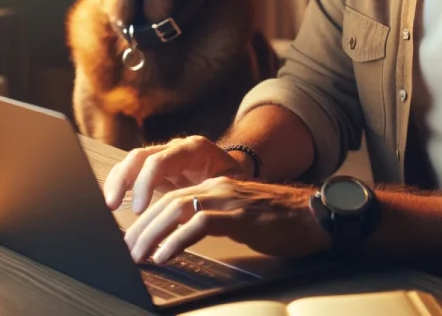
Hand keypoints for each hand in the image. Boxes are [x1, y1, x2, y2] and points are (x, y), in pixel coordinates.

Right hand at [104, 135, 250, 212]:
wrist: (235, 169)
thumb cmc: (234, 179)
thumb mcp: (228, 186)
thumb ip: (211, 196)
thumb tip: (195, 216)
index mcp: (194, 149)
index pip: (161, 160)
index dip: (146, 183)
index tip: (140, 210)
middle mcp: (175, 147)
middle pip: (140, 156)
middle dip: (124, 180)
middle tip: (114, 206)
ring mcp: (163, 155)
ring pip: (132, 161)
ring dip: (117, 182)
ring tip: (110, 206)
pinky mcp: (155, 167)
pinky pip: (132, 170)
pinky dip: (120, 184)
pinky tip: (114, 202)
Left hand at [124, 175, 330, 263]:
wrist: (314, 215)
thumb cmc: (279, 221)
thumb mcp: (239, 217)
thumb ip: (215, 219)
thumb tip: (183, 238)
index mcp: (217, 186)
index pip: (172, 196)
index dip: (149, 217)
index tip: (133, 238)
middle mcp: (219, 186)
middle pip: (169, 201)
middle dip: (143, 227)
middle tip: (128, 250)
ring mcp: (229, 198)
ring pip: (178, 208)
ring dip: (153, 233)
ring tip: (138, 255)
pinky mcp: (239, 215)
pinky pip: (200, 223)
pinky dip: (177, 240)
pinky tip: (165, 255)